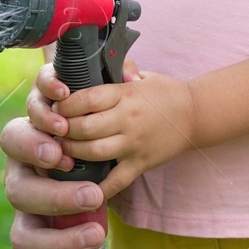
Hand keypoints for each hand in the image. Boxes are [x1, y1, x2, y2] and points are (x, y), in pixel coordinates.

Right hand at [1, 59, 139, 248]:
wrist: (112, 152)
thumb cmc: (102, 123)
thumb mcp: (102, 103)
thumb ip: (106, 89)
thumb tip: (129, 67)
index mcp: (30, 141)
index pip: (15, 134)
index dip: (35, 135)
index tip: (66, 134)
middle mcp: (21, 178)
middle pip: (18, 189)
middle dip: (53, 192)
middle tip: (90, 193)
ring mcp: (28, 215)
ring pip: (23, 234)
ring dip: (58, 239)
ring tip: (98, 232)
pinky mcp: (43, 244)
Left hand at [55, 71, 197, 194]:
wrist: (195, 114)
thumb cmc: (164, 92)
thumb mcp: (142, 75)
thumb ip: (118, 68)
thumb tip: (95, 60)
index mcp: (126, 94)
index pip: (87, 98)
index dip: (65, 104)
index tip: (56, 106)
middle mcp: (128, 119)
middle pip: (85, 128)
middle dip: (63, 130)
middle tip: (52, 129)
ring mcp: (134, 144)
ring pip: (94, 152)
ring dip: (73, 152)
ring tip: (61, 149)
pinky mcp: (141, 164)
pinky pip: (117, 181)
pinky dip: (99, 188)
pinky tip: (82, 186)